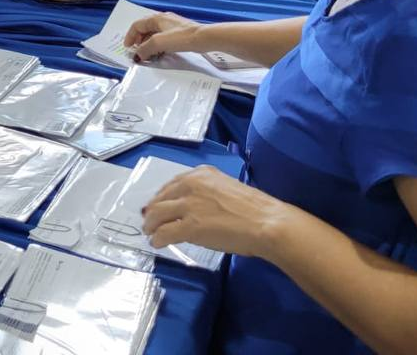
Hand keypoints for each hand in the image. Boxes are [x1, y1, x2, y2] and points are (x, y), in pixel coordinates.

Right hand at [123, 11, 202, 61]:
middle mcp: (162, 19)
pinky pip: (162, 37)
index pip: (137, 25)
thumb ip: (145, 48)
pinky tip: (160, 52)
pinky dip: (157, 45)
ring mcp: (171, 25)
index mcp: (155, 18)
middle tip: (137, 51)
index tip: (127, 47)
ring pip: (154, 33)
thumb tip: (138, 54)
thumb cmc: (180, 37)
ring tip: (147, 53)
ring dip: (148, 43)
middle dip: (139, 40)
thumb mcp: (158, 43)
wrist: (203, 38)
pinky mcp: (179, 32)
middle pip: (145, 29)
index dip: (130, 36)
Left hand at [141, 165, 293, 258]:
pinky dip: (157, 238)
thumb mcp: (225, 188)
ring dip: (151, 225)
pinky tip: (157, 243)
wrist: (266, 223)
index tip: (157, 206)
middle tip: (149, 222)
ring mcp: (189, 205)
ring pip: (157, 214)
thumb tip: (191, 207)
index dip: (161, 197)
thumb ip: (205, 193)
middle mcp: (191, 185)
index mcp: (200, 174)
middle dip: (152, 212)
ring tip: (150, 232)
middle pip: (160, 198)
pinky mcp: (190, 226)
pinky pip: (165, 232)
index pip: (171, 185)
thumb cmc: (253, 209)